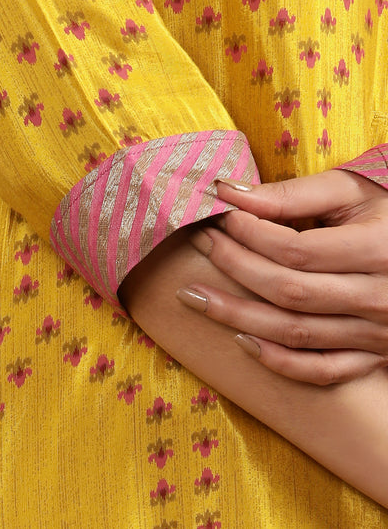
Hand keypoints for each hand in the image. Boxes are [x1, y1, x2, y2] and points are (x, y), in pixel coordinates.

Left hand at [177, 170, 387, 384]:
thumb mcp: (354, 192)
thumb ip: (295, 193)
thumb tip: (230, 192)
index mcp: (377, 251)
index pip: (296, 250)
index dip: (250, 234)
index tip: (220, 216)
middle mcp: (377, 298)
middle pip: (288, 291)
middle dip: (234, 266)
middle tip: (200, 244)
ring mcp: (375, 334)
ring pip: (295, 333)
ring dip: (237, 315)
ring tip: (193, 295)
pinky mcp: (371, 355)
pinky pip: (321, 370)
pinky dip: (279, 361)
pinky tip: (241, 340)